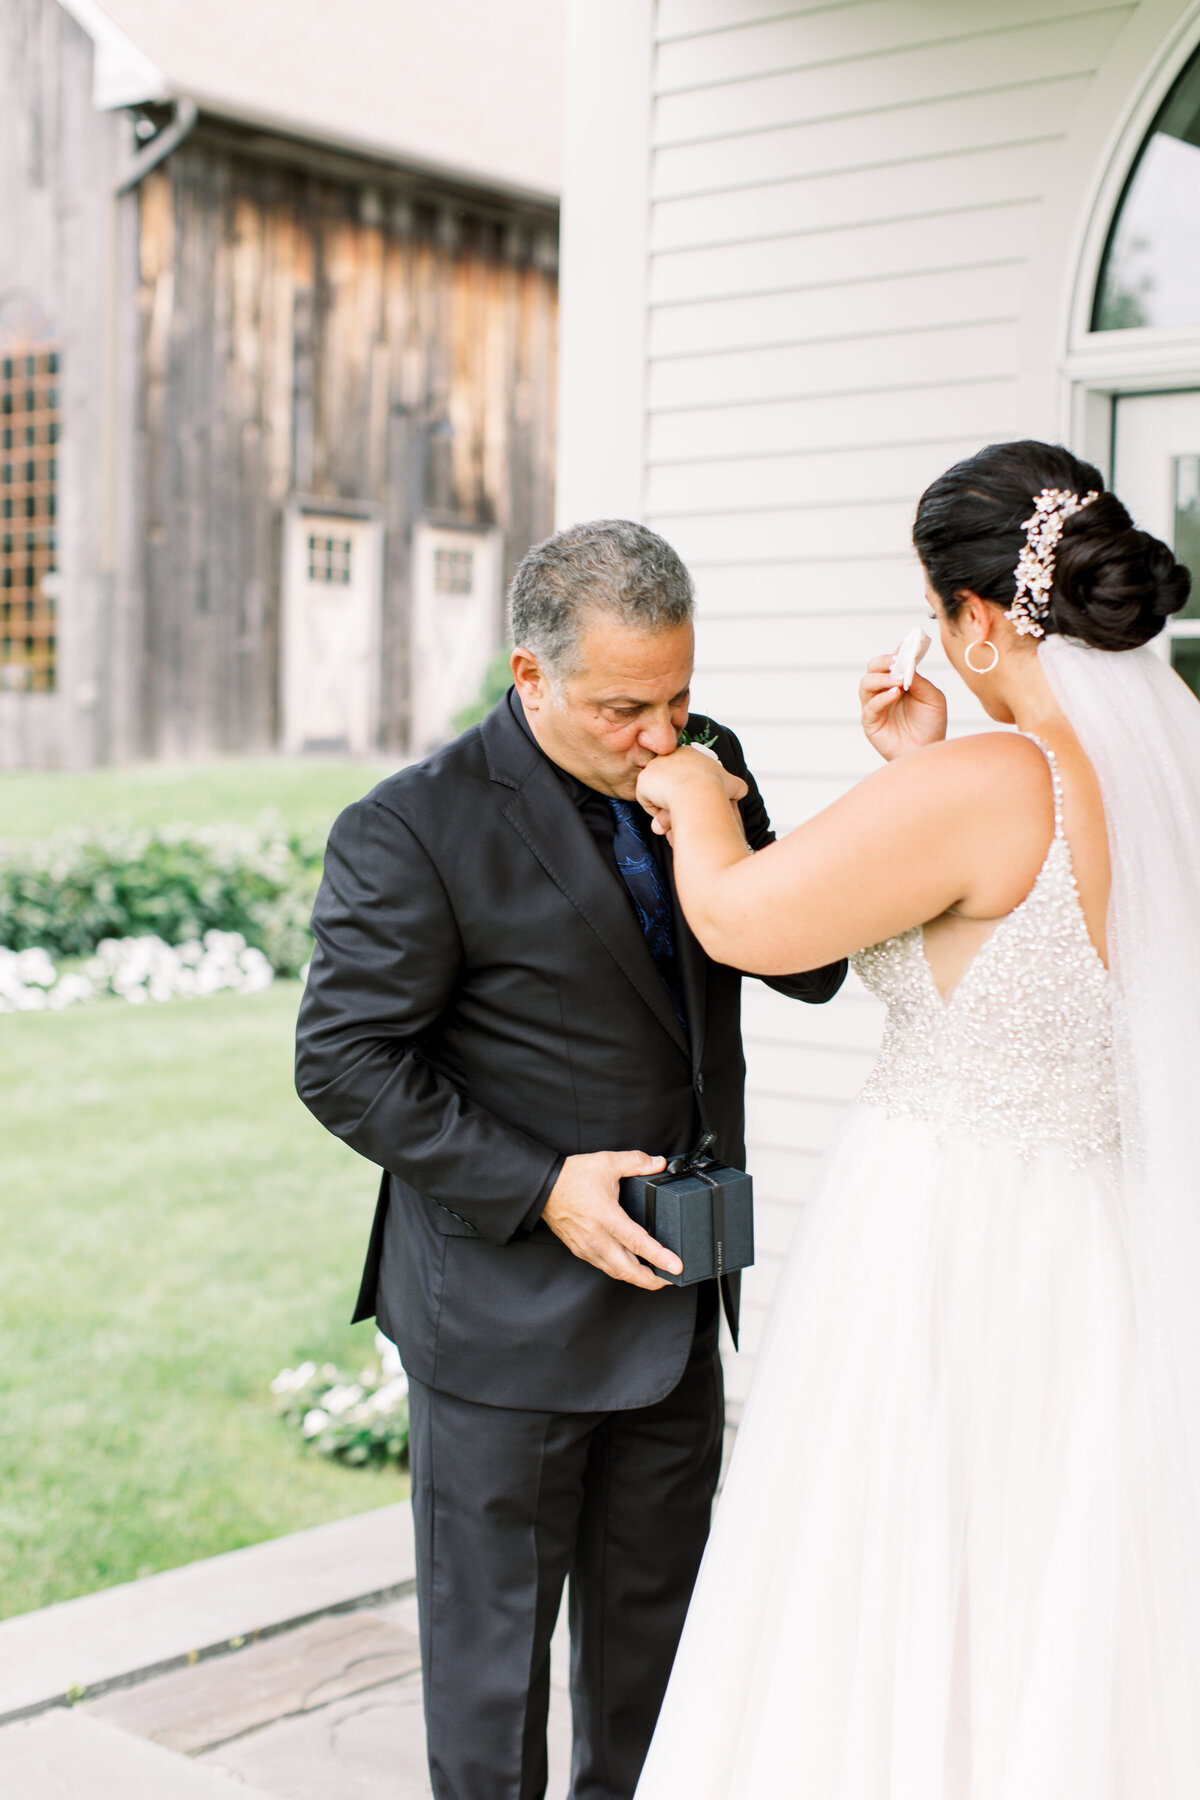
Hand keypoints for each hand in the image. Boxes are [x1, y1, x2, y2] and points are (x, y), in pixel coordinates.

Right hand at [541, 1151, 682, 1287]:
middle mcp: (598, 1238)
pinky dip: (620, 1270)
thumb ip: (636, 1162)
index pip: (639, 1243)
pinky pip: (604, 1266)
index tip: (676, 1267)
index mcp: (607, 1218)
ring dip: (636, 1278)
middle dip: (651, 1280)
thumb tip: (658, 1163)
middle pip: (628, 1271)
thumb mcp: (607, 1162)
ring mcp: (588, 1247)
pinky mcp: (580, 1249)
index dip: (660, 1258)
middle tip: (670, 1280)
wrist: (542, 1187)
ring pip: (616, 1271)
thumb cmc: (571, 1177)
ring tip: (653, 1276)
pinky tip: (629, 1265)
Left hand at [636, 746, 747, 840]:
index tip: (692, 799)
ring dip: (664, 804)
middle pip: (667, 781)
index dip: (686, 787)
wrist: (698, 792)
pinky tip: (666, 809)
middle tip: (682, 809)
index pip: (682, 771)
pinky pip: (646, 799)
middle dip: (673, 797)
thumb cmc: (717, 788)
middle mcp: (668, 755)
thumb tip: (740, 792)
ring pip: (657, 791)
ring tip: (675, 812)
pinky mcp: (643, 780)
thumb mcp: (733, 785)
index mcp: (688, 752)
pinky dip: (654, 809)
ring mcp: (654, 766)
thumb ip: (736, 787)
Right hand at [859, 655, 946, 760]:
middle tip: (897, 661)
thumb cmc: (931, 725)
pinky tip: (895, 694)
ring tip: (898, 681)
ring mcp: (875, 706)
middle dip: (883, 662)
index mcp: (898, 683)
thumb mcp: (933, 698)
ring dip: (881, 678)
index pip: (891, 662)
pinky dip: (881, 697)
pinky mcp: (870, 722)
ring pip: (865, 684)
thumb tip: (905, 665)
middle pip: (872, 668)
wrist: (929, 751)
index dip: (896, 652)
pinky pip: (870, 706)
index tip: (905, 646)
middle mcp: (883, 691)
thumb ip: (919, 681)